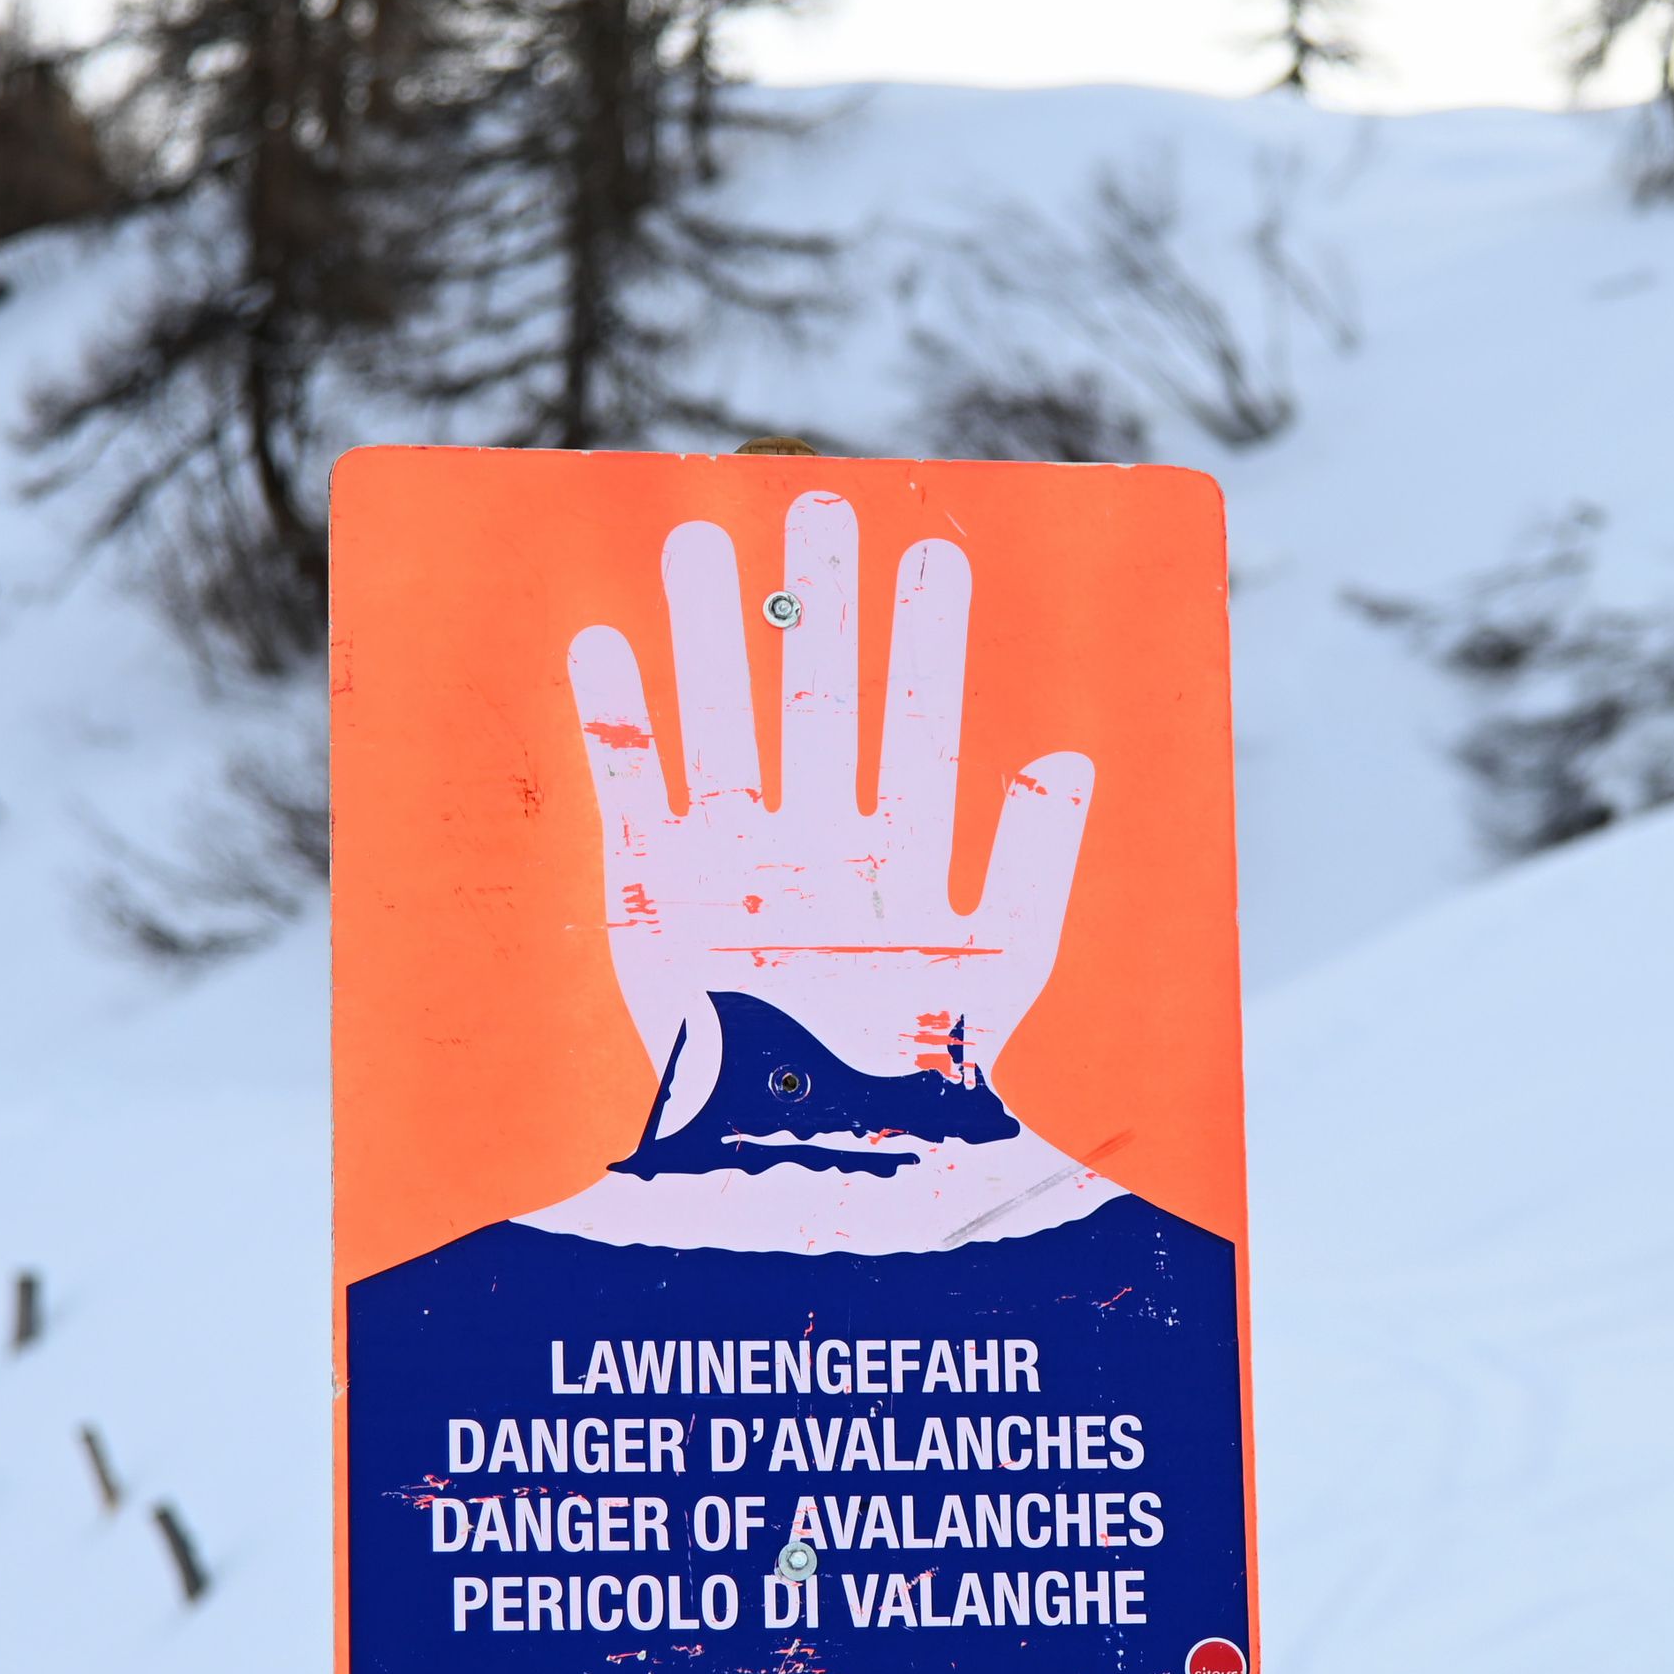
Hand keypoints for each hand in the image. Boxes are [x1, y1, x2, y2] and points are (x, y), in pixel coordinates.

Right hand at [565, 489, 1095, 1120]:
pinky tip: (605, 644)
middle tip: (818, 506)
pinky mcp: (654, 904)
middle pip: (814, 702)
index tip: (936, 551)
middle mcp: (814, 849)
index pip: (915, 725)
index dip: (925, 642)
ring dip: (707, 639)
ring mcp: (733, 871)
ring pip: (721, 726)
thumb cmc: (919, 1087)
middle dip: (818, 610)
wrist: (816, 1166)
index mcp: (898, 860)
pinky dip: (619, 725)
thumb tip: (1068, 756)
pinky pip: (632, 794)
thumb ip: (1035, 863)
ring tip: (700, 542)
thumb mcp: (1002, 970)